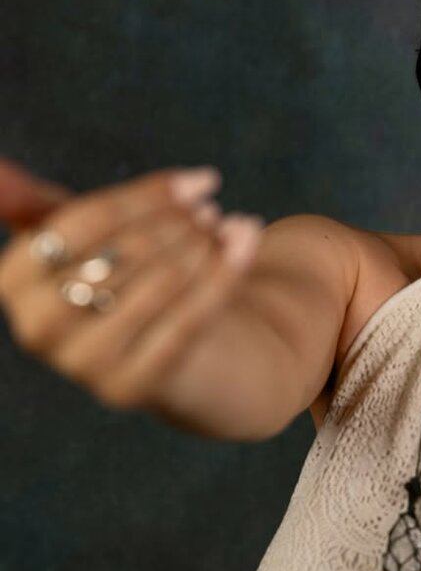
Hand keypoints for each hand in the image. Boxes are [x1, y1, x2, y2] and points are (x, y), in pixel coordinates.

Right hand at [0, 158, 264, 410]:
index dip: (148, 197)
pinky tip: (247, 241)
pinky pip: (188, 319)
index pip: (83, 222)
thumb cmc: (121, 290)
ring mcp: (82, 365)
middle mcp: (37, 329)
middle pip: (123, 252)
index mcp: (13, 282)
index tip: (200, 181)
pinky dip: (224, 273)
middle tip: (213, 212)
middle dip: (180, 224)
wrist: (175, 365)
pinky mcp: (131, 389)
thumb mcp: (83, 246)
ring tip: (229, 227)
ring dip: (205, 246)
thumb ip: (41, 209)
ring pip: (159, 283)